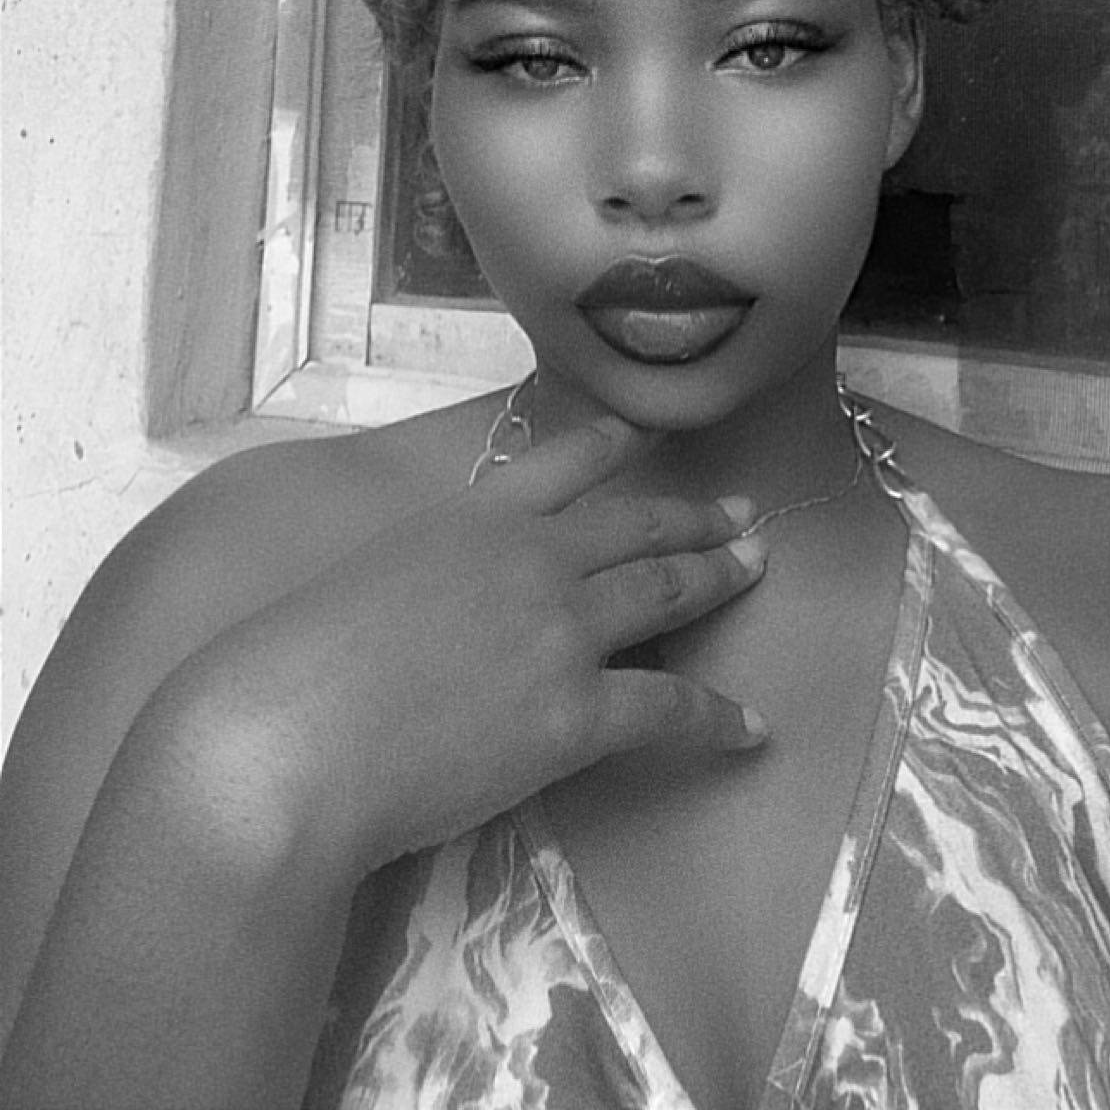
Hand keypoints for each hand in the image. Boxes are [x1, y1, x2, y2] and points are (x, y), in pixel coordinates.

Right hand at [156, 417, 767, 880]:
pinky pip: (668, 707)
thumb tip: (439, 601)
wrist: (294, 737)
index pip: (557, 465)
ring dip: (717, 577)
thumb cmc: (296, 666)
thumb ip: (421, 573)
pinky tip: (750, 724)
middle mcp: (530, 558)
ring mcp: (561, 631)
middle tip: (741, 513)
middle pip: (633, 526)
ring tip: (755, 569)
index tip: (638, 433)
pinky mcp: (576, 713)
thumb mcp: (365, 577)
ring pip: (664, 591)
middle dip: (693, 518)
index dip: (606, 447)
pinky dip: (717, 716)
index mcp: (470, 517)